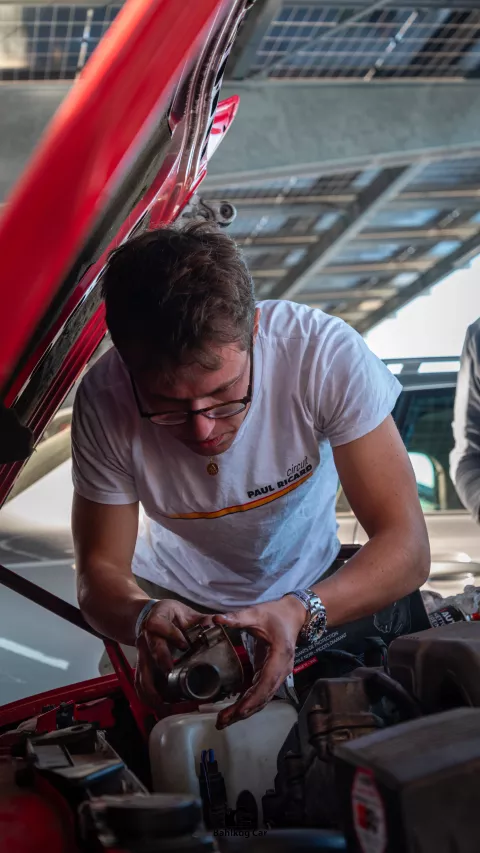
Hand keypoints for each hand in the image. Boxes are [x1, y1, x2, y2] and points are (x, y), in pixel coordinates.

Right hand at [134, 599, 211, 709]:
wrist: (148, 616)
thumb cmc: (168, 614)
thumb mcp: (184, 611)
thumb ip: (202, 619)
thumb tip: (218, 623)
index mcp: (156, 619)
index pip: (158, 625)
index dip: (172, 634)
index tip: (185, 645)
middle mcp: (146, 636)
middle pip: (149, 648)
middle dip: (160, 660)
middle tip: (171, 672)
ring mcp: (142, 652)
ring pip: (141, 669)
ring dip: (150, 686)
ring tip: (164, 700)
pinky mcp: (142, 665)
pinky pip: (139, 681)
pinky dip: (146, 695)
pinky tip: (157, 705)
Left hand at [212, 595, 305, 728]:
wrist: (294, 614)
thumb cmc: (276, 614)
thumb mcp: (256, 613)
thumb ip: (237, 618)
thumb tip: (216, 619)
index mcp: (280, 654)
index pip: (267, 681)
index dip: (253, 698)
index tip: (239, 711)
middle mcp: (282, 668)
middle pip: (264, 696)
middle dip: (244, 711)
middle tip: (222, 721)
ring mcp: (279, 673)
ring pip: (263, 698)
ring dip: (245, 711)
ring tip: (224, 720)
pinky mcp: (272, 674)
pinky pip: (261, 692)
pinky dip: (248, 703)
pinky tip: (234, 710)